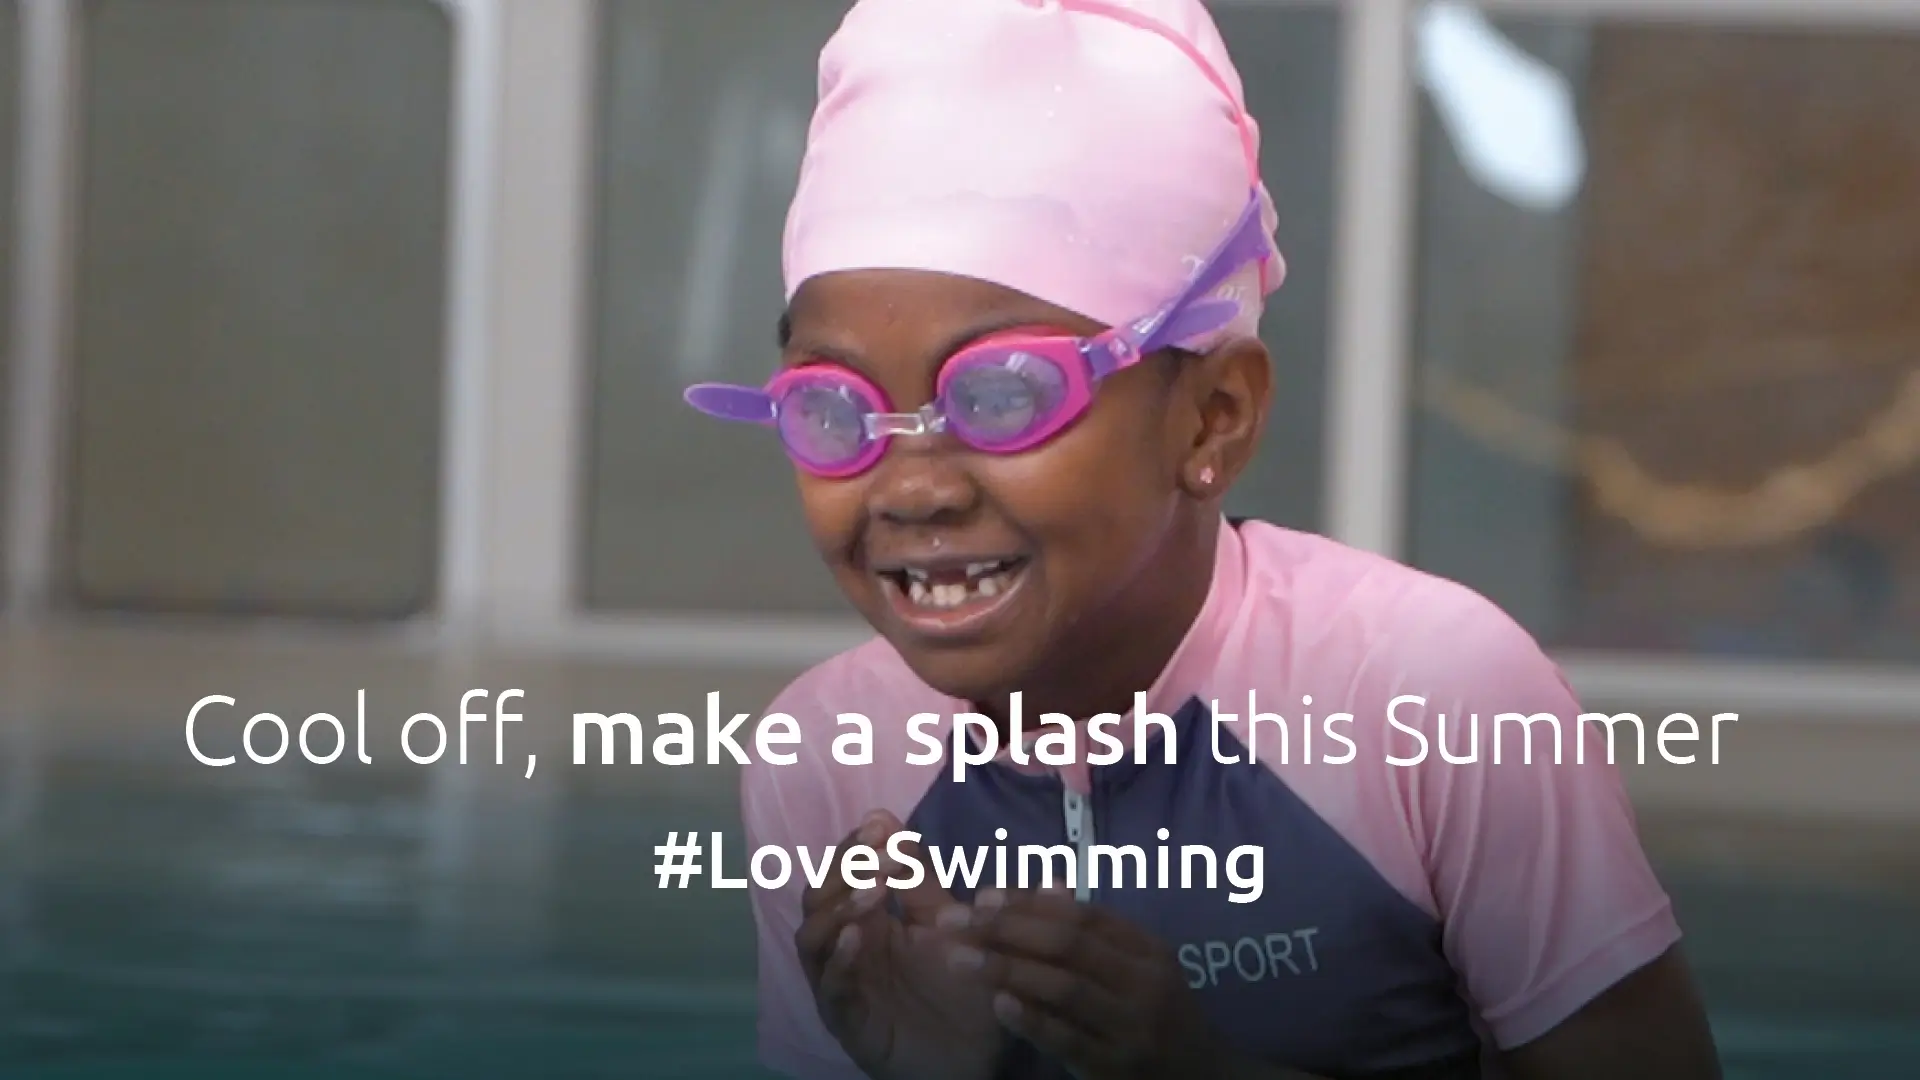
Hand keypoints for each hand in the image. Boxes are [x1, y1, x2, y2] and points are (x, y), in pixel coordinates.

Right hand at [795, 811, 1005, 1079]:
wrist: (981, 1057)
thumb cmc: (960, 987)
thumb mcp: (944, 922)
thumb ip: (919, 877)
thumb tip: (886, 816)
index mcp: (866, 920)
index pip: (842, 873)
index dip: (854, 847)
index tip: (878, 824)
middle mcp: (845, 948)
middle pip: (818, 898)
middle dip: (845, 870)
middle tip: (877, 850)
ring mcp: (841, 984)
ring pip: (812, 939)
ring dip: (838, 909)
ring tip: (871, 891)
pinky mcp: (846, 1021)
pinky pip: (830, 988)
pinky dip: (839, 960)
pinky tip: (857, 938)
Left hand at [945, 887, 1229, 1079]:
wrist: (1205, 1078)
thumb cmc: (1161, 1016)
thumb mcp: (1142, 968)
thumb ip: (1096, 932)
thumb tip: (1046, 886)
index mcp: (1147, 951)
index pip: (1082, 915)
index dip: (1028, 903)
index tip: (982, 895)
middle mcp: (1143, 984)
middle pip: (1069, 945)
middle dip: (1005, 928)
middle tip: (954, 921)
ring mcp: (1130, 1028)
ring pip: (1065, 988)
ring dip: (1006, 968)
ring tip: (959, 958)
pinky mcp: (1114, 1068)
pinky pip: (1069, 1040)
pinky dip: (1032, 1020)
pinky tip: (997, 1004)